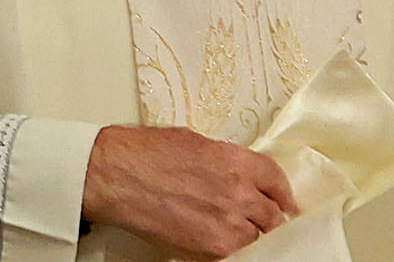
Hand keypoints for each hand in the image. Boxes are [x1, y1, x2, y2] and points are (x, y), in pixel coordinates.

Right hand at [81, 124, 298, 257]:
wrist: (111, 176)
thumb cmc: (139, 153)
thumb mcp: (191, 142)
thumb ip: (223, 160)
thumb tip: (237, 174)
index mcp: (235, 161)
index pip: (277, 181)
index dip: (281, 193)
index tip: (282, 201)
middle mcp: (238, 193)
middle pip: (274, 216)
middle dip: (266, 217)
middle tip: (257, 219)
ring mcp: (228, 224)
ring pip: (259, 239)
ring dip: (249, 236)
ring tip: (230, 230)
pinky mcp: (212, 248)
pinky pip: (237, 255)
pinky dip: (231, 249)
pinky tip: (217, 240)